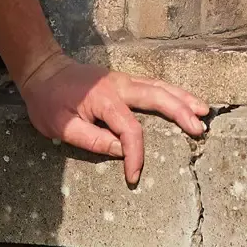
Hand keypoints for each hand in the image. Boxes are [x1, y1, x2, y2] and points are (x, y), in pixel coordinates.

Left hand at [16, 51, 208, 185]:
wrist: (43, 70)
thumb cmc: (48, 101)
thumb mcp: (60, 126)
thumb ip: (92, 139)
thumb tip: (122, 150)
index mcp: (104, 99)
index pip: (129, 130)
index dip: (135, 155)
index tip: (133, 176)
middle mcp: (119, 86)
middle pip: (157, 97)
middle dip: (180, 112)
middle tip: (199, 128)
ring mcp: (124, 80)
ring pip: (160, 87)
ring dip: (183, 98)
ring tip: (203, 111)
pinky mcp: (125, 81)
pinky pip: (154, 85)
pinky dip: (173, 92)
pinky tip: (184, 100)